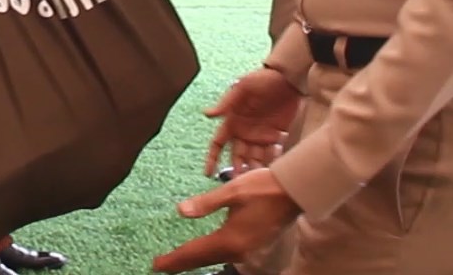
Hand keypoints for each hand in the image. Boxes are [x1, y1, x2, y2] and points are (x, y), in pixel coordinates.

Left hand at [151, 168, 300, 272]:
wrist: (295, 192)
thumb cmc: (264, 187)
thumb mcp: (232, 191)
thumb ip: (206, 203)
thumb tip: (180, 211)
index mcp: (230, 239)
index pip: (195, 252)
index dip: (175, 259)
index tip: (156, 264)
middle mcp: (238, 250)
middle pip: (203, 259)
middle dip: (181, 263)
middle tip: (161, 265)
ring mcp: (248, 249)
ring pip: (214, 257)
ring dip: (195, 259)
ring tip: (178, 260)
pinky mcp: (254, 244)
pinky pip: (226, 254)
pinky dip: (210, 254)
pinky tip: (206, 251)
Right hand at [204, 68, 302, 177]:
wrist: (289, 79)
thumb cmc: (263, 79)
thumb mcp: (243, 88)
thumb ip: (226, 102)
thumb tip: (207, 114)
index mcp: (232, 121)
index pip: (218, 143)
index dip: (212, 158)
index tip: (208, 173)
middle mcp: (243, 131)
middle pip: (236, 156)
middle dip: (237, 170)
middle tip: (241, 183)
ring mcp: (259, 135)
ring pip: (253, 158)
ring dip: (254, 169)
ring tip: (257, 180)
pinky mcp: (275, 136)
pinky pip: (270, 154)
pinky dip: (270, 163)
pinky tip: (272, 171)